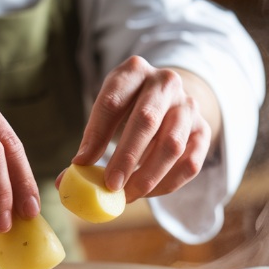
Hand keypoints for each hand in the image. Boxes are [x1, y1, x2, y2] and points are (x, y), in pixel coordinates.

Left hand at [57, 56, 218, 202]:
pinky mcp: (203, 130)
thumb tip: (65, 182)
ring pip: (172, 144)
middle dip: (125, 157)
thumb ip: (89, 143)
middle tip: (110, 186)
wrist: (171, 98)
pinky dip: (168, 183)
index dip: (96, 134)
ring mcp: (189, 106)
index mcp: (133, 71)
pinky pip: (190, 163)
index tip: (80, 163)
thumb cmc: (129, 108)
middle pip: (146, 120)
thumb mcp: (107, 111)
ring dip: (148, 176)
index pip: (112, 101)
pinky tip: (149, 193)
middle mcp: (165, 83)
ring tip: (126, 196)